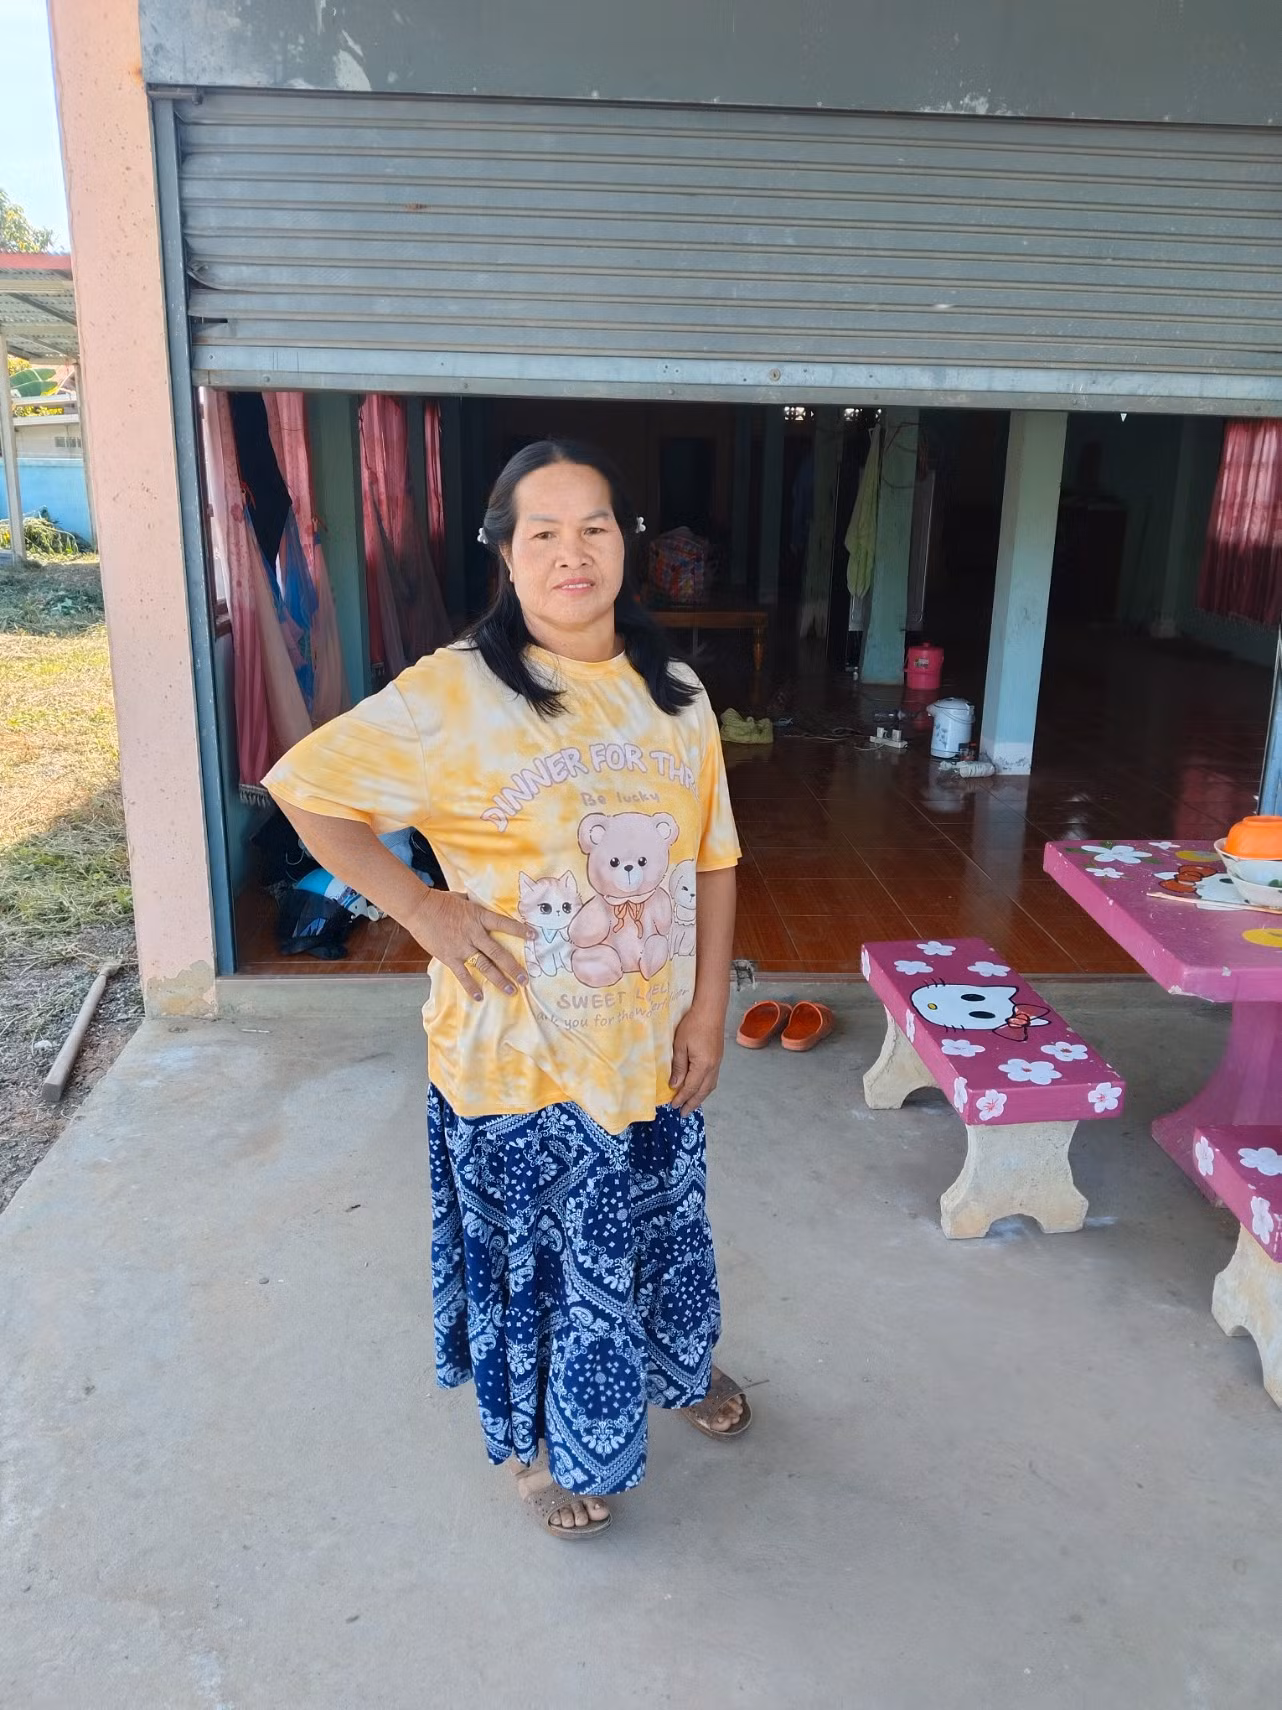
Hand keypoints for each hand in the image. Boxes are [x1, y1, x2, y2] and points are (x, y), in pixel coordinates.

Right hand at [407, 890, 532, 1001]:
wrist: (419, 908)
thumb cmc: (441, 901)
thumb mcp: (464, 899)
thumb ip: (476, 907)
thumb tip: (486, 904)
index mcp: (479, 917)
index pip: (504, 924)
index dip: (520, 930)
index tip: (534, 936)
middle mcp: (474, 934)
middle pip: (498, 953)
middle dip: (514, 967)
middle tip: (526, 979)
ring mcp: (462, 947)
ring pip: (485, 966)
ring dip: (499, 980)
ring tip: (511, 991)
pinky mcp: (450, 957)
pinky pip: (463, 975)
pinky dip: (471, 987)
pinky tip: (480, 997)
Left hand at [669, 1003, 725, 1115]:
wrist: (711, 1011)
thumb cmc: (693, 1025)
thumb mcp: (680, 1046)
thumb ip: (678, 1067)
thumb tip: (675, 1085)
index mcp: (703, 1066)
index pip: (690, 1088)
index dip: (682, 1098)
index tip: (673, 1106)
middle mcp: (713, 1068)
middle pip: (703, 1091)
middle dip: (693, 1104)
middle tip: (683, 1114)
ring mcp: (717, 1063)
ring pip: (710, 1087)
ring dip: (700, 1097)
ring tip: (691, 1104)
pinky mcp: (718, 1058)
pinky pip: (712, 1079)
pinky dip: (705, 1088)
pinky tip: (699, 1089)